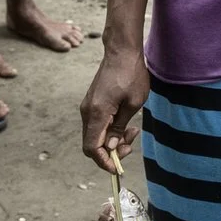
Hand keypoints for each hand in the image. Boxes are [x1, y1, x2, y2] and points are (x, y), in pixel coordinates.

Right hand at [80, 45, 149, 175]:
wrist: (122, 52)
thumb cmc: (131, 75)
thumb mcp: (133, 104)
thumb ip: (120, 127)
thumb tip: (113, 146)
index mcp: (96, 114)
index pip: (93, 148)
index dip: (104, 161)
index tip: (118, 168)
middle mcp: (87, 112)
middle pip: (92, 144)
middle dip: (111, 151)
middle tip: (131, 145)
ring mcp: (88, 107)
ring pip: (95, 135)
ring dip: (113, 140)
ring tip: (133, 132)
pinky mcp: (92, 103)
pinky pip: (98, 124)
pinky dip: (110, 130)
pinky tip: (126, 124)